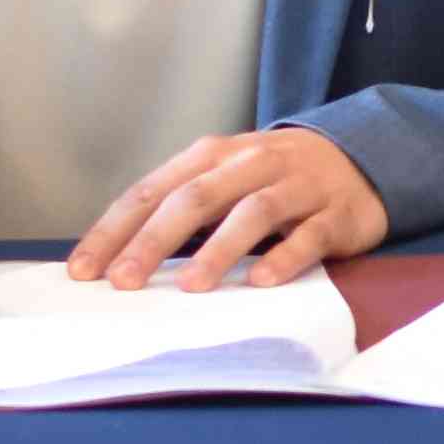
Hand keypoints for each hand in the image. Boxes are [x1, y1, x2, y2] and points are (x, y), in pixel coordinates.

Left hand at [73, 126, 386, 287]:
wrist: (359, 158)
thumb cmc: (272, 179)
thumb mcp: (223, 179)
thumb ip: (180, 208)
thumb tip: (119, 255)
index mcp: (212, 157)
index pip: (153, 190)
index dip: (116, 229)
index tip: (84, 270)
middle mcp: (250, 164)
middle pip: (196, 198)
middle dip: (155, 240)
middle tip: (124, 281)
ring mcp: (296, 187)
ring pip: (253, 213)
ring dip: (218, 250)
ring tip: (191, 287)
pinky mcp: (335, 214)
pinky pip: (308, 236)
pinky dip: (284, 257)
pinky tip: (261, 282)